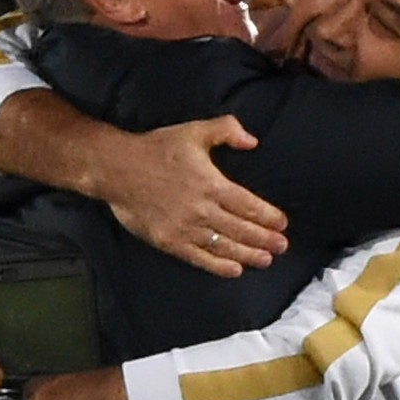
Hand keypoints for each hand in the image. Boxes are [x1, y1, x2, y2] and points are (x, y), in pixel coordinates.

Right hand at [101, 115, 288, 277]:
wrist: (116, 169)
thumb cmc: (157, 148)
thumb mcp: (194, 131)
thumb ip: (226, 130)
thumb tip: (253, 140)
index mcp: (211, 183)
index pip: (248, 205)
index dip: (268, 216)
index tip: (283, 223)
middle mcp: (201, 209)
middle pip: (241, 229)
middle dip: (265, 239)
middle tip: (282, 246)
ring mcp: (185, 228)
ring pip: (224, 246)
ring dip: (248, 254)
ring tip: (266, 260)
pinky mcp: (168, 241)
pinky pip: (199, 258)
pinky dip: (219, 266)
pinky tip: (235, 270)